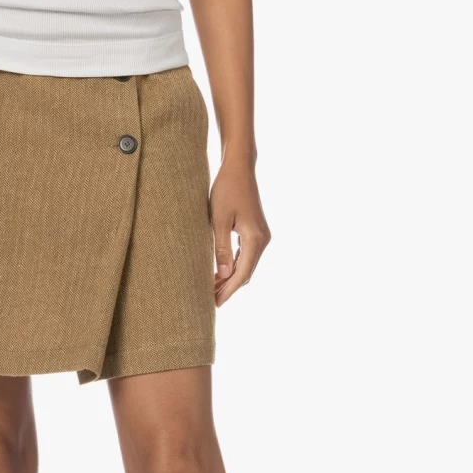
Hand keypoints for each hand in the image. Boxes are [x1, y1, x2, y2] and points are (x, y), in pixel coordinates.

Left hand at [210, 162, 270, 304]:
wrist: (239, 169)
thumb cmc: (226, 190)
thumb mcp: (218, 220)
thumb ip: (221, 248)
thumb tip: (224, 275)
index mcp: (255, 239)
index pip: (242, 273)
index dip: (228, 290)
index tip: (214, 303)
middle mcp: (263, 240)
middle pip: (246, 273)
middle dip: (229, 288)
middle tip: (209, 301)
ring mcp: (262, 236)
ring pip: (247, 265)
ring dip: (231, 278)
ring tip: (211, 289)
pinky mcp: (256, 232)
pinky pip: (247, 255)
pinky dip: (234, 266)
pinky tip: (220, 272)